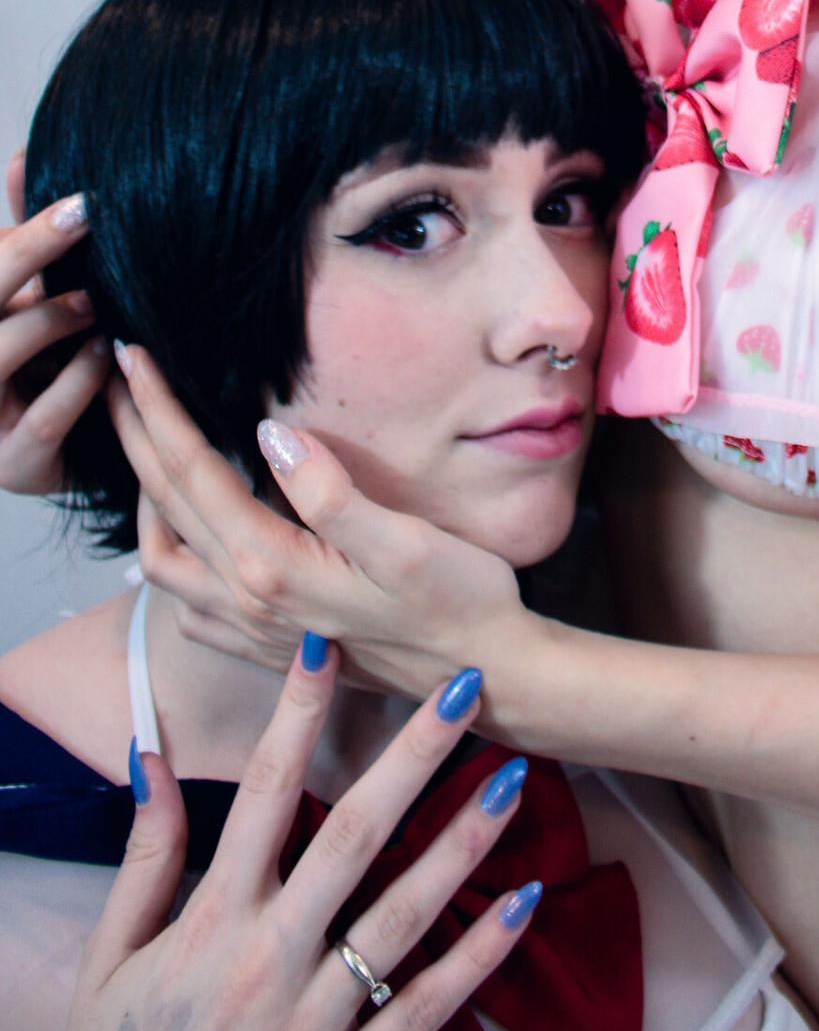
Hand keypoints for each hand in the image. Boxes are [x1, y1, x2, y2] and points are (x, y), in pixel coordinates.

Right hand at [0, 152, 110, 493]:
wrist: (67, 456)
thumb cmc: (41, 364)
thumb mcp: (29, 299)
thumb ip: (24, 240)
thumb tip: (21, 156)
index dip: (23, 235)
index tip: (79, 199)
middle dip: (28, 254)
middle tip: (85, 216)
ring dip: (50, 319)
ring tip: (95, 302)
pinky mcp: (14, 466)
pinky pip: (42, 420)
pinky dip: (77, 382)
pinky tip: (106, 354)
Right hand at [67, 641, 540, 1030]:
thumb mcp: (112, 960)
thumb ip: (145, 859)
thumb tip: (152, 758)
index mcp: (214, 919)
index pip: (262, 793)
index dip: (295, 714)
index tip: (329, 645)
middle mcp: (271, 956)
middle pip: (353, 835)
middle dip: (413, 755)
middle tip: (463, 686)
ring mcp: (318, 1014)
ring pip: (402, 913)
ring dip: (462, 840)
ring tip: (513, 776)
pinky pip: (425, 1005)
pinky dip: (477, 955)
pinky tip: (523, 901)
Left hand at [113, 344, 529, 716]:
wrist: (487, 677)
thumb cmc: (460, 601)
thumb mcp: (406, 541)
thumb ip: (331, 493)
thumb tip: (268, 433)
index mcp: (272, 568)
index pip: (193, 473)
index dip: (158, 410)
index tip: (133, 354)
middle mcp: (248, 602)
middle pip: (165, 506)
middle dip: (135, 435)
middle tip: (119, 377)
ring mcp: (254, 629)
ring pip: (162, 560)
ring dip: (144, 496)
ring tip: (148, 445)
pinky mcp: (269, 644)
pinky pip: (188, 603)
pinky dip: (169, 557)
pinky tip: (185, 535)